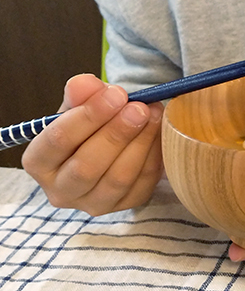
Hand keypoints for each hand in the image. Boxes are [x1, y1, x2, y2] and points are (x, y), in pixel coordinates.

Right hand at [22, 74, 163, 215]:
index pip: (58, 140)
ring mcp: (94, 204)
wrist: (111, 143)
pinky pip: (143, 183)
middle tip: (139, 108)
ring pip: (118, 178)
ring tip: (154, 115)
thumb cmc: (90, 123)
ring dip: (140, 143)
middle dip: (117, 133)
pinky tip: (160, 132)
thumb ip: (81, 93)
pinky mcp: (125, 206)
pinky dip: (154, 155)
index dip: (89, 115)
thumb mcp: (81, 104)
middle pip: (87, 166)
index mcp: (39, 162)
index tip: (116, 94)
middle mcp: (61, 191)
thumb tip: (85, 84)